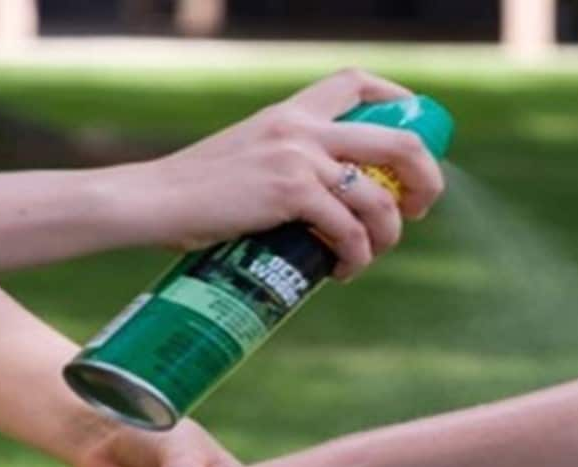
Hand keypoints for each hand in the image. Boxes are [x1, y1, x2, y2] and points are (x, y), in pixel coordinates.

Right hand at [102, 68, 445, 279]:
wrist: (151, 201)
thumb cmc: (196, 191)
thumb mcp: (248, 156)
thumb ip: (287, 161)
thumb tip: (330, 202)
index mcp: (291, 111)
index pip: (357, 83)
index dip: (402, 104)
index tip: (415, 143)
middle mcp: (300, 126)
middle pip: (399, 141)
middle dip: (426, 179)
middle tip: (418, 210)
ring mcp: (297, 157)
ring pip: (379, 198)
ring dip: (388, 236)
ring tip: (366, 258)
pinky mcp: (289, 192)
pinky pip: (348, 230)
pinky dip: (355, 257)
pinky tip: (341, 272)